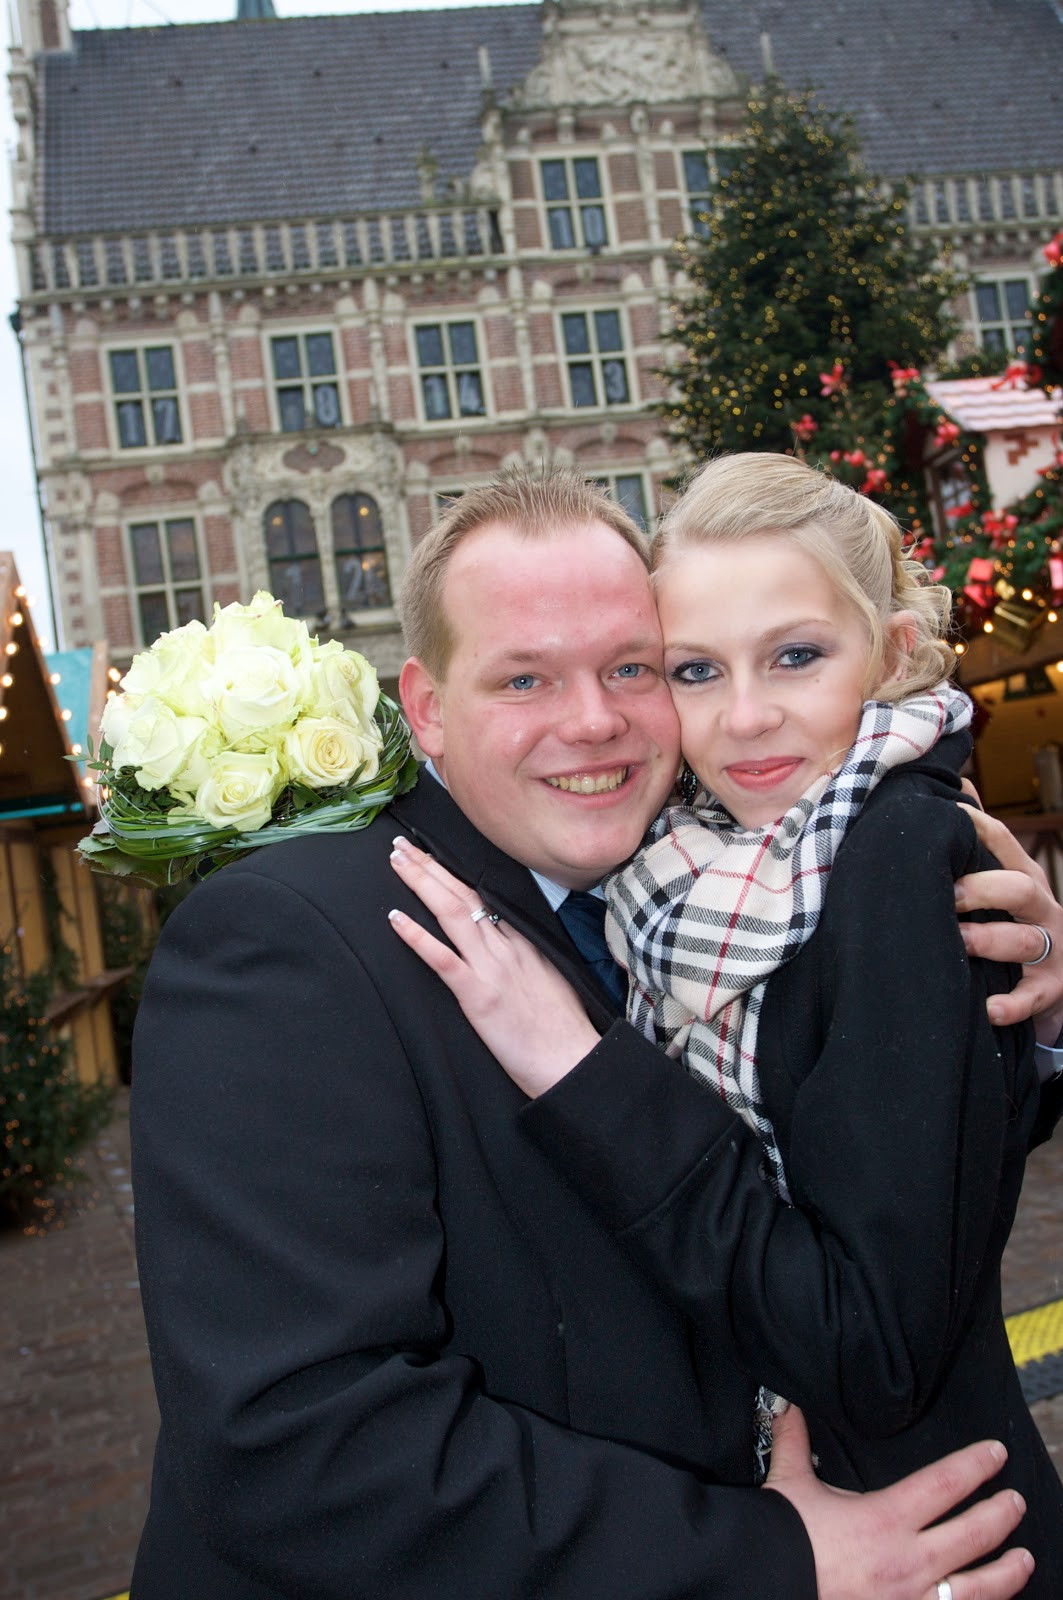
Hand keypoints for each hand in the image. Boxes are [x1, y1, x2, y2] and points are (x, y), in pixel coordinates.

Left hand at [388, 838, 601, 1096]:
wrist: (572, 1060)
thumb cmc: (563, 1030)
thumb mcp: (551, 979)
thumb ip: (526, 957)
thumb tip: (507, 945)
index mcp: (524, 943)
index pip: (484, 897)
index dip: (453, 873)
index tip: (431, 853)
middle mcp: (507, 948)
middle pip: (463, 895)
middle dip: (430, 865)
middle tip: (401, 844)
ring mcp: (492, 969)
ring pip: (452, 914)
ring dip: (421, 883)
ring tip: (397, 861)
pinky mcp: (478, 996)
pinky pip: (443, 959)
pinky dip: (417, 936)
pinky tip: (395, 918)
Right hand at [767, 1405, 1031, 1599]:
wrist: (767, 1584)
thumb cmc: (785, 1539)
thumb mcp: (790, 1483)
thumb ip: (795, 1440)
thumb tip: (787, 1404)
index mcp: (886, 1518)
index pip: (946, 1483)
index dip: (976, 1465)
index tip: (996, 1454)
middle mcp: (909, 1561)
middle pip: (974, 1534)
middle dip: (1001, 1514)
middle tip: (1016, 1501)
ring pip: (978, 1588)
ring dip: (1007, 1572)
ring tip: (1023, 1559)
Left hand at [955, 805, 1062, 1042]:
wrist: (1061, 983)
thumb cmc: (1016, 923)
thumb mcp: (1006, 882)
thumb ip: (983, 842)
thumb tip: (958, 785)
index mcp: (1024, 878)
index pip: (1003, 843)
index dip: (977, 826)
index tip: (944, 817)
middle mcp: (1042, 909)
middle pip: (1020, 887)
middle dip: (982, 888)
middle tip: (945, 892)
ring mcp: (1051, 950)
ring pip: (1024, 940)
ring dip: (989, 940)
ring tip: (957, 941)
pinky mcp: (1050, 991)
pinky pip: (1033, 998)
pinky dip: (1012, 1004)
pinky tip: (990, 1007)